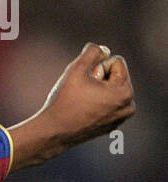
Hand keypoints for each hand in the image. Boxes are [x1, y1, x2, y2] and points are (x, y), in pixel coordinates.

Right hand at [6, 43, 134, 170]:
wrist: (53, 132)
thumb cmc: (65, 102)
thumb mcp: (76, 69)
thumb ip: (92, 52)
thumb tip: (102, 50)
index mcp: (125, 92)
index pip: (116, 63)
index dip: (96, 67)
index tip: (85, 81)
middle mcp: (128, 106)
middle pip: (114, 77)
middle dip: (98, 79)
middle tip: (81, 92)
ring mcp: (119, 118)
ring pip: (109, 91)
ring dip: (96, 91)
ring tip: (81, 102)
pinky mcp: (110, 126)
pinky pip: (105, 105)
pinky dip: (95, 103)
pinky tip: (80, 110)